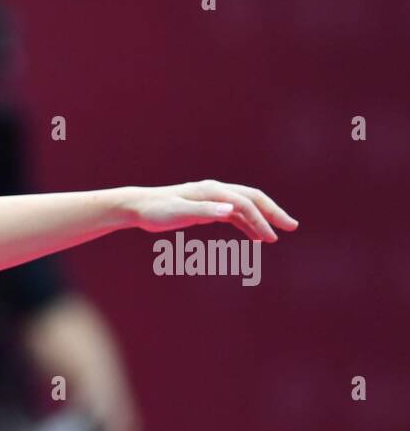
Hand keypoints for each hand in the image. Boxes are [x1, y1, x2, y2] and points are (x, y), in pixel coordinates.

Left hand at [123, 180, 297, 242]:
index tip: (271, 239)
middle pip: (253, 199)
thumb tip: (231, 209)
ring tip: (275, 237)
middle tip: (292, 227)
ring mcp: (213, 198)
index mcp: (212, 191)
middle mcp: (216, 191)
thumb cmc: (156, 211)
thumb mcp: (177, 214)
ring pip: (246, 206)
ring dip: (262, 220)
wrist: (139, 207)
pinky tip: (253, 236)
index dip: (260, 221)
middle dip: (273, 213)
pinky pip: (234, 214)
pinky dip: (247, 223)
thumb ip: (204, 211)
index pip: (244, 205)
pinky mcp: (208, 207)